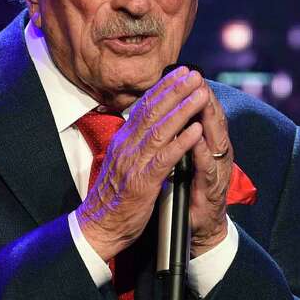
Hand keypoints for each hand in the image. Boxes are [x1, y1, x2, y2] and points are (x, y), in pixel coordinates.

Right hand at [76, 67, 207, 261]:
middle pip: (152, 111)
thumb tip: (146, 125)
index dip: (163, 88)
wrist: (99, 226)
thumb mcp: (122, 163)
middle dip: (175, 90)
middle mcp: (127, 146)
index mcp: (123, 141)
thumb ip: (134, 144)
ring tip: (200, 94)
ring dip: (182, 109)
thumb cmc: (114, 198)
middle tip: (194, 74)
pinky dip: (181, 142)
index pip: (144, 107)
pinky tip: (195, 130)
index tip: (180, 73)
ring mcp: (134, 163)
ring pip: (160, 129)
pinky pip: (164, 157)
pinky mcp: (143, 182)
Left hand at [188, 85, 231, 256]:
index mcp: (207, 144)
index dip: (192, 92)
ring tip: (201, 97)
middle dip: (203, 97)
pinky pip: (208, 167)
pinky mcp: (213, 189)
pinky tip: (198, 138)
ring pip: (214, 138)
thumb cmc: (191, 192)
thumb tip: (170, 114)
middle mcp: (215, 154)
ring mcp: (217, 170)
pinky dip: (202, 152)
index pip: (202, 112)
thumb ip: (181, 137)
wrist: (200, 228)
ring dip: (208, 117)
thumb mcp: (183, 159)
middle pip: (212, 119)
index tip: (183, 71)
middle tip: (195, 76)